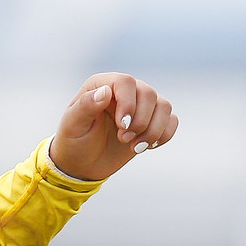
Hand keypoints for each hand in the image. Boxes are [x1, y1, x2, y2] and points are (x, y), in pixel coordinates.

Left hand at [47, 73, 178, 180]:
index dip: (129, 103)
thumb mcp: (73, 125)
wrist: (83, 163)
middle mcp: (125, 91)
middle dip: (140, 121)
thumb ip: (86, 106)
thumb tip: (106, 92)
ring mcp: (141, 106)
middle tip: (123, 139)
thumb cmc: (74, 141)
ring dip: (153, 130)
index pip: (126, 82)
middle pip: (149, 94)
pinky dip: (164, 135)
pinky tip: (146, 146)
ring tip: (134, 146)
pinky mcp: (153, 121)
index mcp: (104, 85)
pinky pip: (172, 121)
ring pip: (164, 107)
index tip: (122, 126)